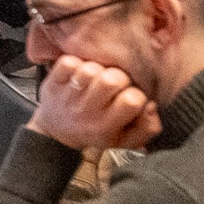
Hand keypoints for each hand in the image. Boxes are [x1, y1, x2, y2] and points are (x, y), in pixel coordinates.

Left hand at [29, 55, 163, 151]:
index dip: (137, 95)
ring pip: (90, 70)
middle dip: (119, 78)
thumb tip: (151, 106)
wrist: (57, 131)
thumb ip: (147, 127)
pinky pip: (68, 62)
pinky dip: (76, 63)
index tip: (130, 97)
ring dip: (97, 70)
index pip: (132, 101)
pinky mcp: (52, 83)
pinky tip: (79, 74)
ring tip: (96, 79)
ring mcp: (67, 96)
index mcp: (106, 126)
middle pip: (112, 80)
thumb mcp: (126, 140)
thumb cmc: (98, 131)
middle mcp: (86, 111)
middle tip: (114, 86)